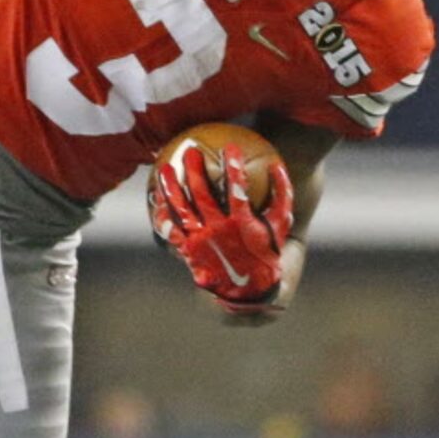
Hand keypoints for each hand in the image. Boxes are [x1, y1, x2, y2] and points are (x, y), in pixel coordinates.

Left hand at [153, 145, 293, 312]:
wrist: (249, 289)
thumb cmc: (266, 253)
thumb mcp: (281, 226)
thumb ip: (282, 195)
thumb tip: (277, 165)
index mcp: (241, 223)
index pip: (236, 189)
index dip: (233, 167)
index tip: (230, 148)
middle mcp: (218, 230)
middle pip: (202, 194)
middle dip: (196, 170)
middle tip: (192, 151)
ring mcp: (201, 240)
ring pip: (182, 209)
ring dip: (172, 188)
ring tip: (165, 169)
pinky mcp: (189, 250)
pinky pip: (173, 230)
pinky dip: (164, 215)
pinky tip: (156, 201)